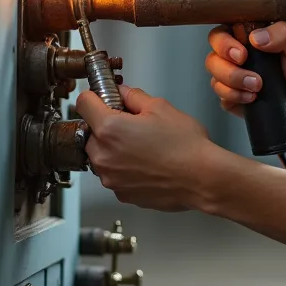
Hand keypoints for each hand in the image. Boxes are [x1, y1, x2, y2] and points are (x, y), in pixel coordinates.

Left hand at [76, 84, 218, 211]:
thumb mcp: (161, 107)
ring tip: (143, 146)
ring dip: (113, 148)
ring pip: (100, 155)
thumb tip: (122, 92)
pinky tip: (146, 163)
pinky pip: (114, 174)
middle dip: (106, 125)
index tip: (104, 98)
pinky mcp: (121, 193)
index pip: (83, 103)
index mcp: (109, 128)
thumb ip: (134, 96)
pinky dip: (124, 167)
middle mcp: (103, 155)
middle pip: (90, 132)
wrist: (202, 179)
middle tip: (132, 123)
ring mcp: (110, 177)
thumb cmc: (186, 146)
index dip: (95, 96)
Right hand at [206, 22, 285, 127]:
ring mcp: (233, 73)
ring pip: (213, 72)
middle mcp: (239, 51)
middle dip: (226, 63)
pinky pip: (219, 93)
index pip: (227, 27)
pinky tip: (252, 99)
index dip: (226, 40)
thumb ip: (285, 34)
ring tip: (257, 86)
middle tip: (245, 67)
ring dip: (232, 80)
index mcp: (253, 34)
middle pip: (214, 50)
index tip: (242, 53)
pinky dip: (233, 96)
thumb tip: (256, 37)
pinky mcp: (231, 95)